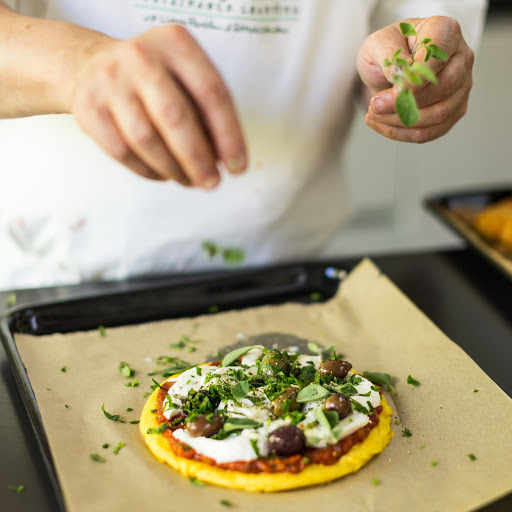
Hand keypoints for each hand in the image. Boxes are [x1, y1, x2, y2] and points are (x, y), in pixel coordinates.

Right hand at [68, 25, 246, 186]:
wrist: (91, 64)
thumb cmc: (155, 78)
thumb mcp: (185, 76)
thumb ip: (208, 112)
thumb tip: (225, 160)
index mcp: (175, 43)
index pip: (211, 93)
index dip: (229, 136)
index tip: (238, 167)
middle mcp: (141, 57)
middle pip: (175, 117)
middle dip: (198, 159)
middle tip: (212, 183)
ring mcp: (109, 81)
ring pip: (146, 140)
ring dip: (173, 169)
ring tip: (189, 181)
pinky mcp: (88, 107)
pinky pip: (123, 152)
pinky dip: (148, 171)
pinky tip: (163, 174)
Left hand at [357, 16, 474, 142]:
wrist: (388, 66)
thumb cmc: (387, 49)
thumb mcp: (379, 44)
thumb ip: (390, 58)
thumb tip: (401, 79)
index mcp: (445, 32)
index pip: (437, 58)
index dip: (415, 80)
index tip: (391, 92)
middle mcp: (461, 59)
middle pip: (443, 89)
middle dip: (405, 103)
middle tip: (374, 106)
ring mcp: (460, 87)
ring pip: (439, 115)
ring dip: (402, 121)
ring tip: (374, 114)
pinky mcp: (452, 112)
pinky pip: (431, 132)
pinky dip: (403, 133)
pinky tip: (382, 124)